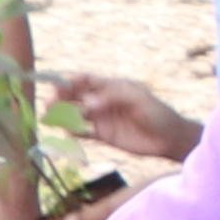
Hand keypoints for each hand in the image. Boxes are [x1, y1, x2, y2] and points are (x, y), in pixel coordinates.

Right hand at [47, 68, 194, 161]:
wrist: (169, 139)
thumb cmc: (158, 114)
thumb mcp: (139, 100)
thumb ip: (113, 98)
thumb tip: (88, 102)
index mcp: (113, 87)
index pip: (88, 81)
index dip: (73, 80)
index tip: (58, 82)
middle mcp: (104, 101)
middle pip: (78, 97)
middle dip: (63, 97)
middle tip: (50, 101)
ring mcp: (103, 118)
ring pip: (78, 114)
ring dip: (64, 114)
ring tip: (50, 116)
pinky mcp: (104, 135)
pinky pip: (84, 132)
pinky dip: (74, 132)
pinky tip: (65, 132)